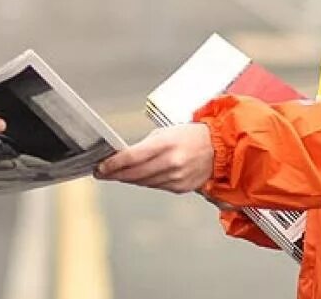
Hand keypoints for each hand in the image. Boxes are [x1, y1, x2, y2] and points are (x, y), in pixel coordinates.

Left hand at [94, 123, 214, 193]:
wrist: (220, 149)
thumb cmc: (191, 136)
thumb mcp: (166, 133)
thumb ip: (145, 147)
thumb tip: (123, 158)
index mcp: (166, 144)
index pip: (131, 157)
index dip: (113, 164)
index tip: (100, 167)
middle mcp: (171, 163)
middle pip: (134, 173)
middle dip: (114, 174)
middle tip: (101, 173)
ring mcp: (176, 178)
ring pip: (142, 182)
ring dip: (127, 179)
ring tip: (116, 174)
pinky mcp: (180, 188)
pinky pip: (155, 186)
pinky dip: (144, 182)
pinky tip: (137, 177)